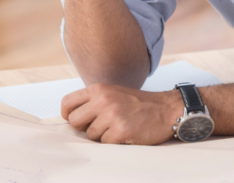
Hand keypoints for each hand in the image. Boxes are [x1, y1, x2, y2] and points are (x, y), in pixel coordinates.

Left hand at [61, 83, 183, 144]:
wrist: (166, 109)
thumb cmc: (139, 104)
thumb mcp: (114, 93)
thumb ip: (94, 101)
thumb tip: (72, 118)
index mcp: (99, 89)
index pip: (67, 103)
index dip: (68, 115)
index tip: (77, 121)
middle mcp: (103, 100)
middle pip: (74, 121)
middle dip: (85, 128)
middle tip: (101, 127)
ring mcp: (112, 115)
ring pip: (91, 135)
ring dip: (103, 136)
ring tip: (119, 127)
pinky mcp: (121, 130)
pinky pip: (105, 143)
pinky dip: (115, 142)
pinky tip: (127, 133)